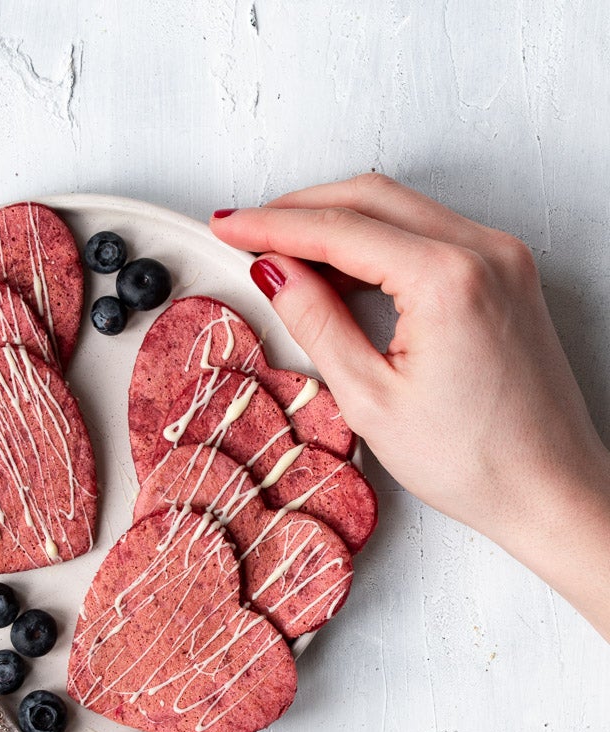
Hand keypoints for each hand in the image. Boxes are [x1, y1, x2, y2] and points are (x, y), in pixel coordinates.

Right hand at [211, 174, 609, 639]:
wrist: (547, 488)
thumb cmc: (474, 460)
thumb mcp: (370, 398)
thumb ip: (317, 322)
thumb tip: (277, 273)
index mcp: (449, 280)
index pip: (339, 227)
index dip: (271, 223)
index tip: (230, 225)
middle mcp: (484, 252)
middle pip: (370, 197)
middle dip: (299, 208)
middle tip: (247, 232)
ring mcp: (501, 257)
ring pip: (399, 207)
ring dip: (337, 220)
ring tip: (285, 254)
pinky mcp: (505, 273)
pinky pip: (427, 231)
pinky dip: (376, 239)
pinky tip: (340, 267)